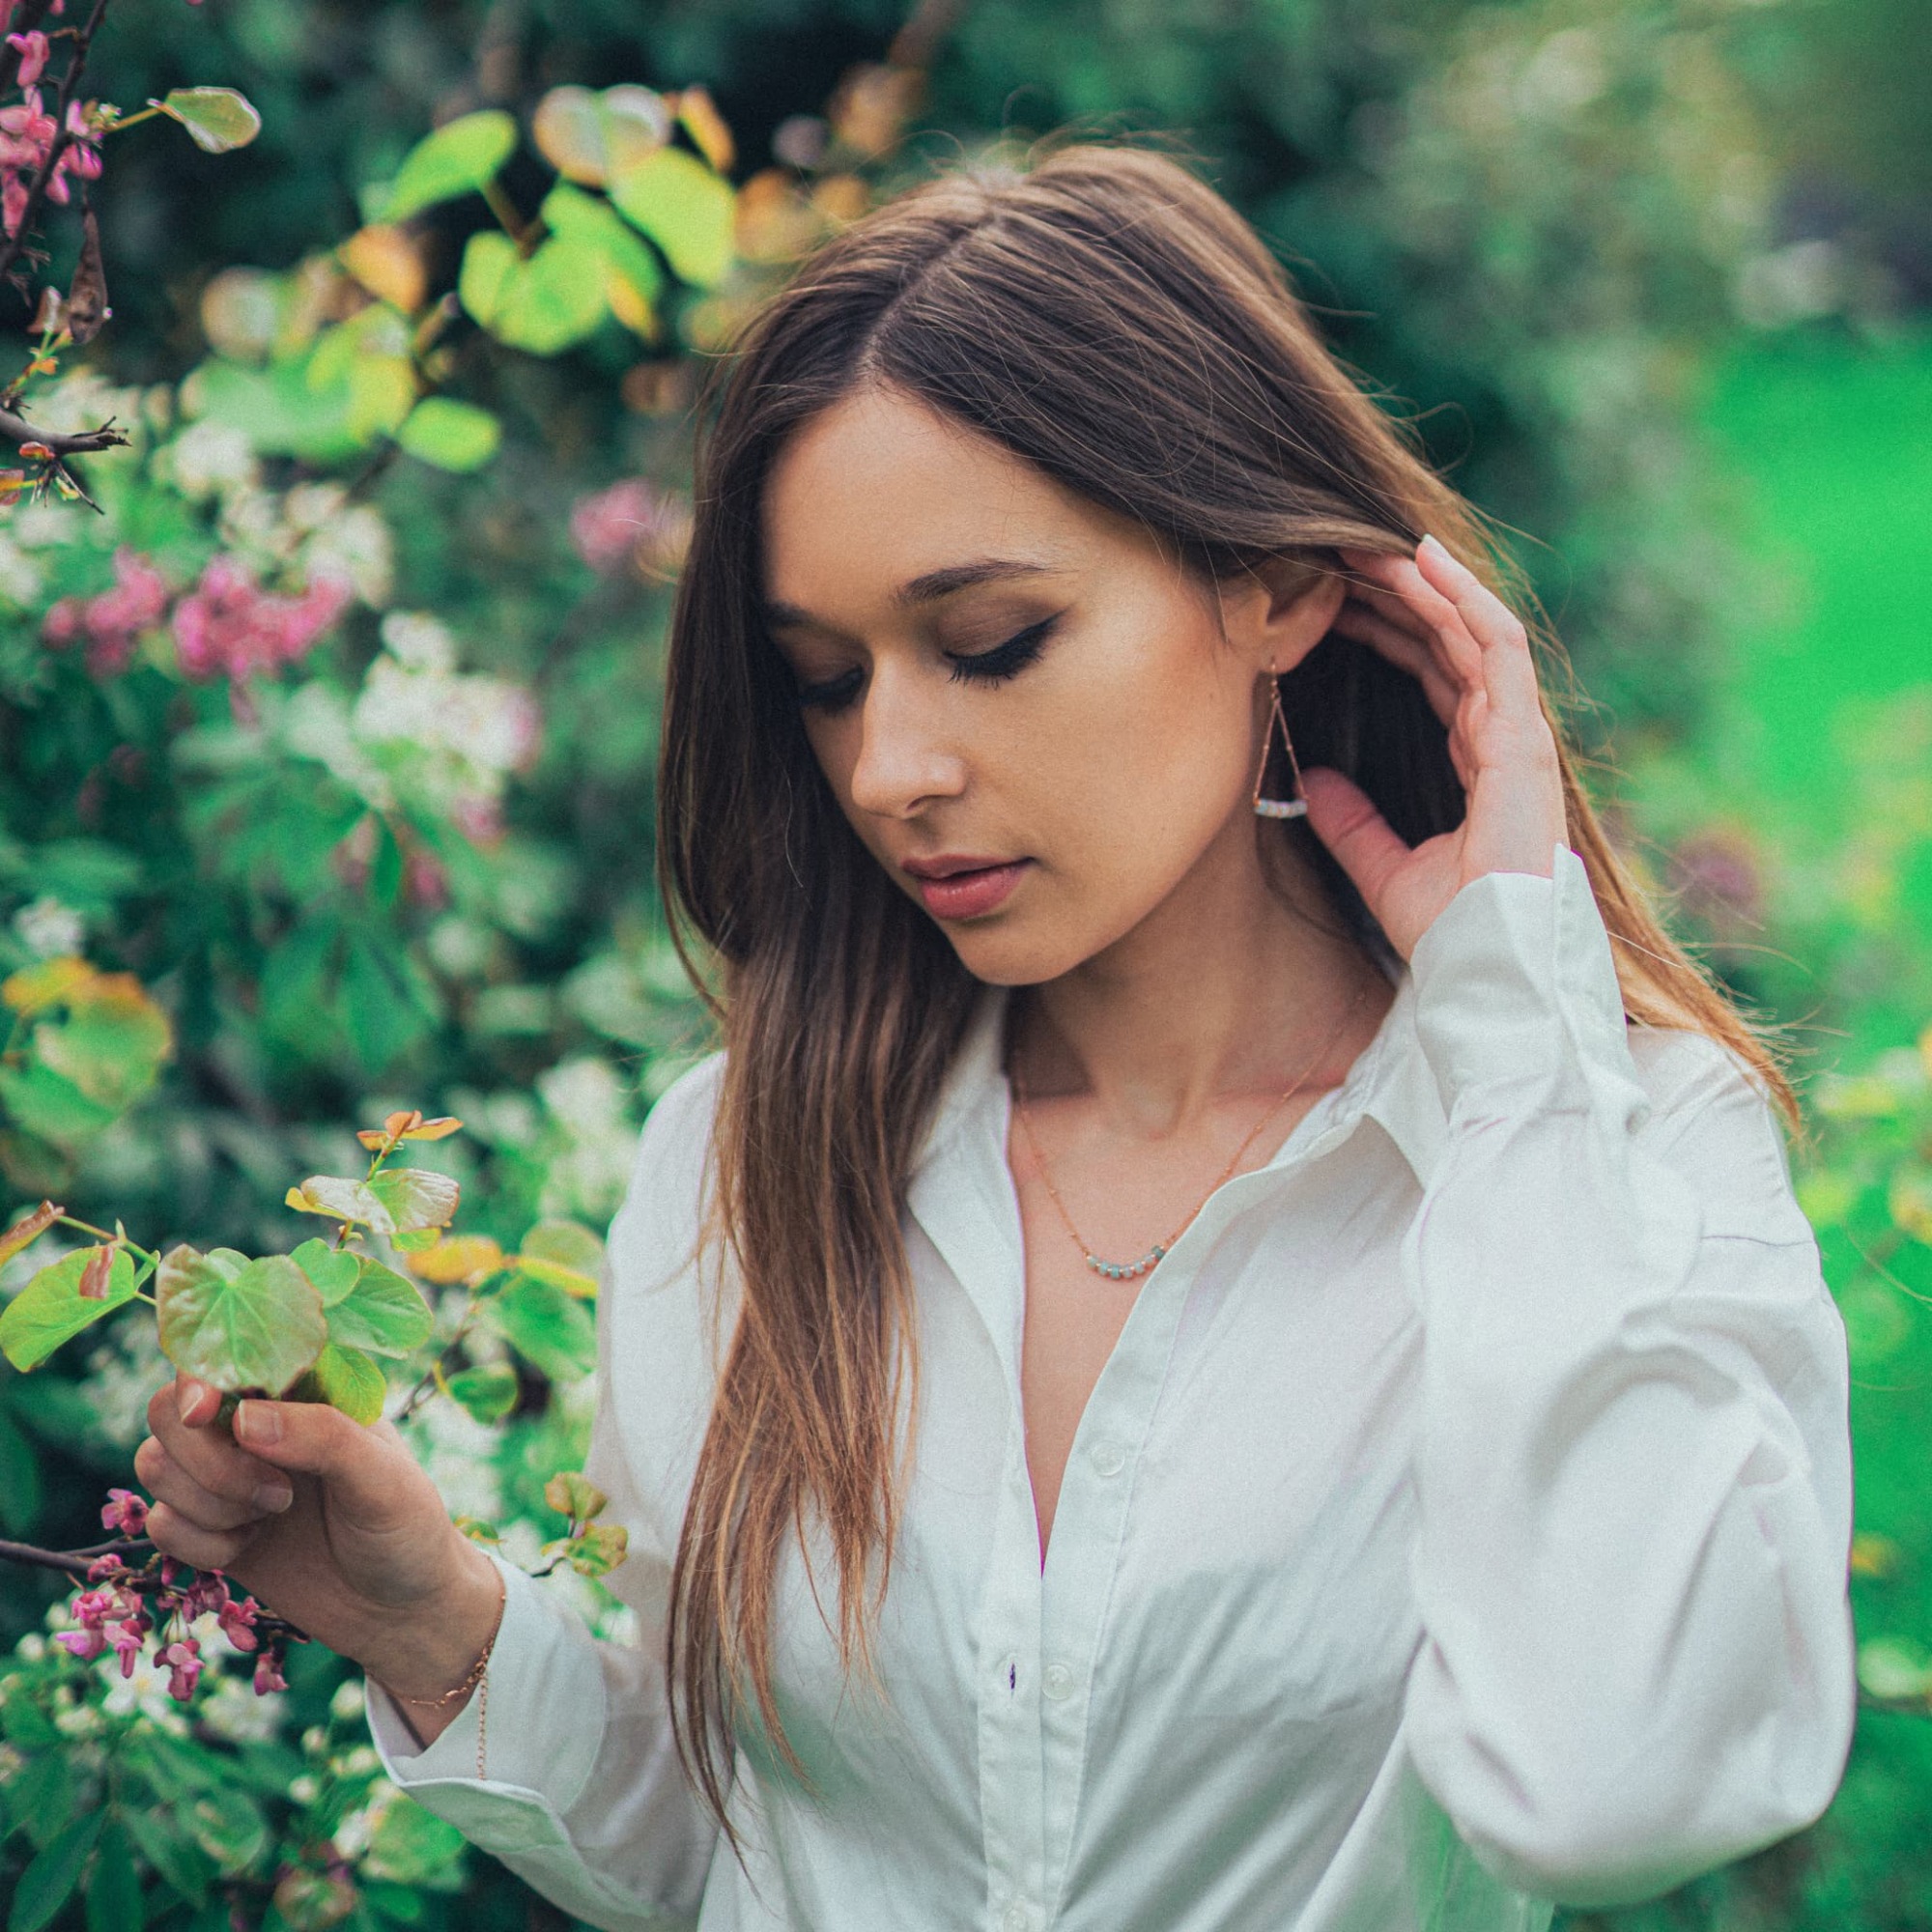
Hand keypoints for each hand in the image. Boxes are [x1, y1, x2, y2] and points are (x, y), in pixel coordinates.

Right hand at [138, 1371, 498, 1690]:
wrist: (400, 1612)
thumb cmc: (407, 1529)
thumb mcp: (384, 1477)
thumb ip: (323, 1438)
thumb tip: (243, 1419)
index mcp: (303, 1390)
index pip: (225, 1354)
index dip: (198, 1374)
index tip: (205, 1410)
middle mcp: (255, 1425)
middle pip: (169, 1409)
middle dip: (204, 1457)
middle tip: (275, 1493)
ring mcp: (226, 1477)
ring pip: (153, 1463)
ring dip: (204, 1500)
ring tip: (273, 1515)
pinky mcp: (208, 1530)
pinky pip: (159, 1523)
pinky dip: (197, 1543)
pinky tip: (249, 1549)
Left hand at [1299, 533, 1566, 959]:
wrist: (1490, 966)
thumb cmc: (1452, 933)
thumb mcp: (1382, 868)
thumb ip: (1349, 822)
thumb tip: (1305, 783)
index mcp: (1479, 763)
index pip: (1433, 673)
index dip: (1386, 631)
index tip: (1332, 602)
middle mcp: (1502, 738)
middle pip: (1447, 641)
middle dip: (1396, 594)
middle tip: (1338, 555)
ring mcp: (1517, 733)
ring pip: (1469, 629)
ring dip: (1420, 582)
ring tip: (1368, 541)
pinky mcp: (1523, 736)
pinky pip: (1495, 645)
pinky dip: (1461, 597)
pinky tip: (1422, 560)